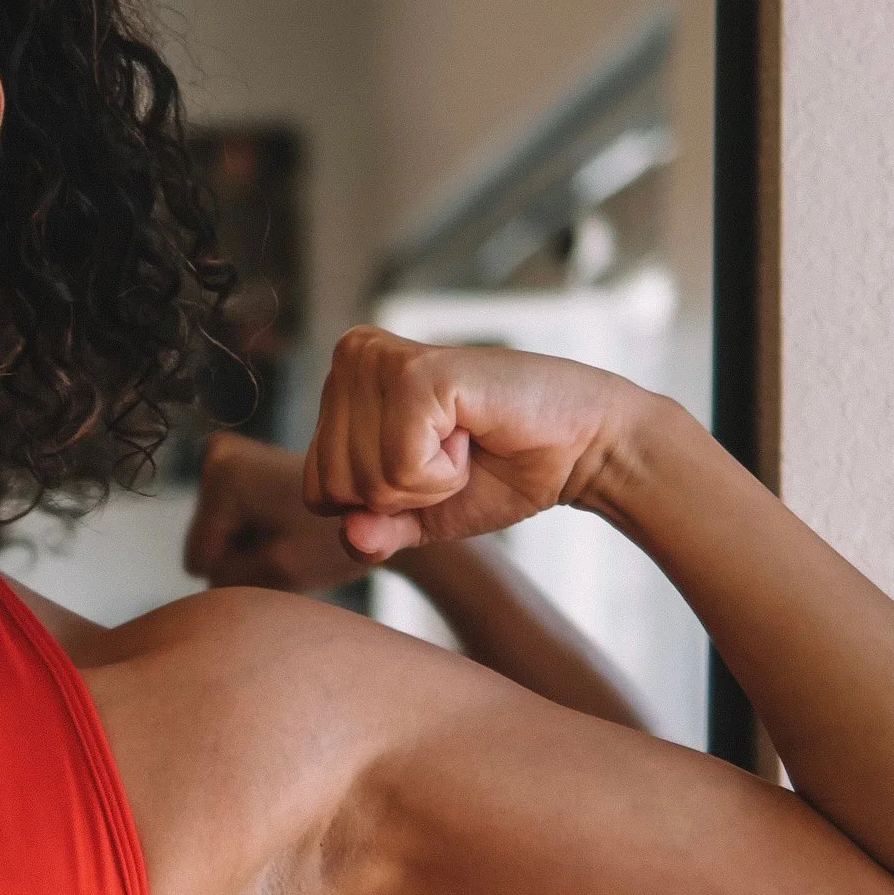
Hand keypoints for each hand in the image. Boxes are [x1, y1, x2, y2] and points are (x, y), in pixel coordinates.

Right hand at [184, 432, 359, 593]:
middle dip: (243, 555)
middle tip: (287, 545)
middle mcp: (216, 455)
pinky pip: (227, 520)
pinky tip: (284, 524)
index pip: (201, 559)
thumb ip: (224, 583)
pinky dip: (255, 532)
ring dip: (250, 546)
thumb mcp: (279, 571)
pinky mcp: (237, 463)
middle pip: (206, 543)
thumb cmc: (335, 538)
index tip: (279, 552)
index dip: (240, 569)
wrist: (375, 507)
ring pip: (216, 535)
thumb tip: (196, 579)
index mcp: (222, 475)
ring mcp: (225, 455)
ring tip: (289, 534)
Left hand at [302, 327, 639, 561]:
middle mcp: (351, 360)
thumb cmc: (497, 473)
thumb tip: (352, 534)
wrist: (576, 450)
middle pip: (333, 486)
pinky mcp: (414, 372)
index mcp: (341, 387)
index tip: (429, 465)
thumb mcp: (417, 517)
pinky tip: (471, 431)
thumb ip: (372, 533)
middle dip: (401, 495)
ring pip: (364, 480)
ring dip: (426, 481)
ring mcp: (379, 361)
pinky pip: (399, 467)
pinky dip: (443, 473)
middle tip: (451, 452)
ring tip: (461, 439)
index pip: (316, 490)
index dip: (380, 504)